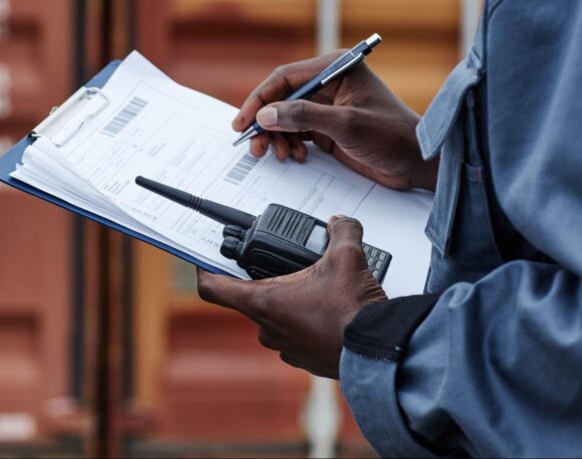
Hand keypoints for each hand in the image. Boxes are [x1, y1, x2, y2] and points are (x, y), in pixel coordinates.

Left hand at [196, 216, 385, 378]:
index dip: (204, 269)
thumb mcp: (347, 257)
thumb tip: (340, 222)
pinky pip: (295, 333)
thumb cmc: (353, 312)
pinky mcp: (304, 358)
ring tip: (315, 287)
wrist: (378, 352)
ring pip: (275, 316)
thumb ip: (341, 231)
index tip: (204, 259)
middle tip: (284, 264)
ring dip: (288, 301)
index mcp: (263, 302)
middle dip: (266, 279)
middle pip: (250, 298)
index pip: (213, 287)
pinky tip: (328, 309)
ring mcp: (284, 347)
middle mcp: (267, 328)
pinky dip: (306, 320)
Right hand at [233, 52, 437, 190]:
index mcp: (336, 68)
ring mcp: (328, 105)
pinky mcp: (328, 125)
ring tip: (280, 154)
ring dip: (277, 136)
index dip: (260, 100)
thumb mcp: (346, 125)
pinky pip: (297, 131)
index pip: (285, 78)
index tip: (244, 121)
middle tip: (256, 145)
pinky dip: (290, 143)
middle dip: (266, 123)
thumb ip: (304, 117)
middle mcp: (330, 83)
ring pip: (286, 116)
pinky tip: (295, 155)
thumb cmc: (393, 136)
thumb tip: (267, 115)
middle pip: (281, 98)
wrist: (416, 162)